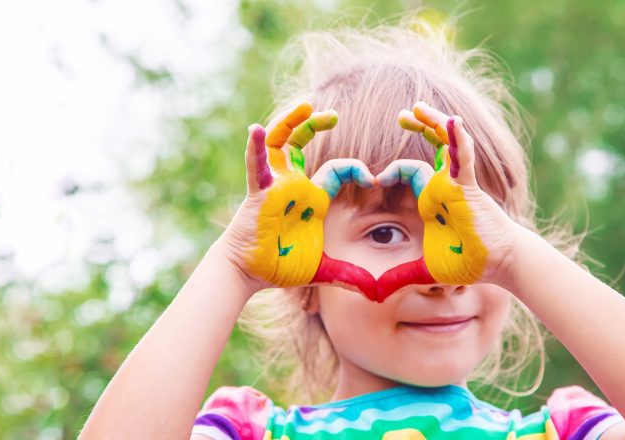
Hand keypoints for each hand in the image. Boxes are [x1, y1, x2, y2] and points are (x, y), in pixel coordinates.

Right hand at [219, 102, 378, 299]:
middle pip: (303, 143)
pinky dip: (256, 148)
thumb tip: (375, 291)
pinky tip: (257, 130)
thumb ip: (348, 276)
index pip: (338, 171)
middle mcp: (293, 184)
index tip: (373, 178)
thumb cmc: (280, 266)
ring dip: (292, 122)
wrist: (249, 273)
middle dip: (316, 125)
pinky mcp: (258, 192)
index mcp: (312, 198)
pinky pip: (256, 165)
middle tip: (334, 114)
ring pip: (281, 143)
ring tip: (306, 105)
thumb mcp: (322, 269)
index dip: (356, 169)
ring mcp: (274, 184)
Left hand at [374, 101, 519, 300]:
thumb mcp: (424, 270)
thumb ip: (400, 276)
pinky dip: (458, 140)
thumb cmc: (467, 262)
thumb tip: (375, 294)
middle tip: (402, 114)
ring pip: (446, 144)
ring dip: (434, 124)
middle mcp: (443, 185)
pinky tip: (453, 122)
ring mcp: (456, 182)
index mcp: (431, 199)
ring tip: (417, 107)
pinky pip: (462, 158)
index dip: (391, 171)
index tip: (373, 179)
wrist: (497, 264)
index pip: (408, 172)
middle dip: (418, 128)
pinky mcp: (468, 186)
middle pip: (429, 148)